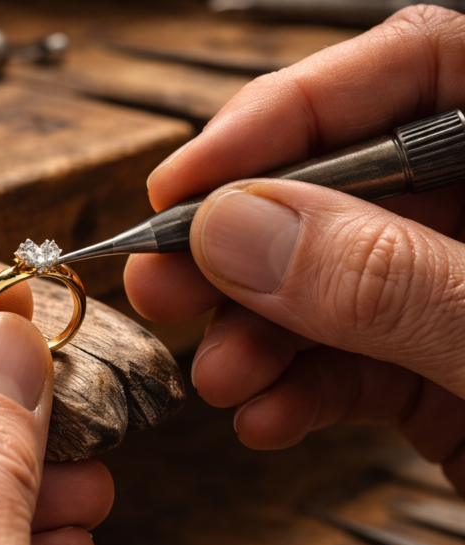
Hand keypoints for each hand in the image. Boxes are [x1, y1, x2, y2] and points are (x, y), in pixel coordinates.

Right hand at [125, 6, 464, 489]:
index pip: (423, 67)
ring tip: (219, 371)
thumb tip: (248, 229)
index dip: (294, 111)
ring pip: (332, 285)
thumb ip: (398, 282)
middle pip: (350, 186)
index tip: (198, 173)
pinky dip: (294, 391)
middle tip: (171, 274)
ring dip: (257, 332)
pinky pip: (349, 363)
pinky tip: (266, 414)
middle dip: (247, 239)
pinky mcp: (448, 377)